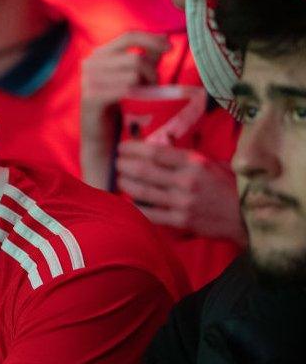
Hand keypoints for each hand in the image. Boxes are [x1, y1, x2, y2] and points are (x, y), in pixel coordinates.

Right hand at [81, 32, 168, 118]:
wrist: (99, 137)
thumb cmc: (117, 106)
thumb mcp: (133, 77)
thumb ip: (146, 57)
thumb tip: (164, 37)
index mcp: (98, 55)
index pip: (128, 37)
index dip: (152, 40)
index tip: (170, 48)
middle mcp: (90, 64)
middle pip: (135, 58)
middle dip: (152, 72)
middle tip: (155, 85)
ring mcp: (89, 81)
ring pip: (134, 74)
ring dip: (146, 85)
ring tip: (145, 95)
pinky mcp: (92, 98)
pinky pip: (127, 89)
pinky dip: (138, 94)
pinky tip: (137, 101)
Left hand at [116, 140, 244, 241]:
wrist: (247, 215)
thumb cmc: (229, 186)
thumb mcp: (212, 163)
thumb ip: (187, 156)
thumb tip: (163, 142)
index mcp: (194, 162)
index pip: (156, 152)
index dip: (133, 148)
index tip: (122, 147)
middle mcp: (186, 181)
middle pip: (143, 170)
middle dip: (124, 165)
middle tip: (116, 163)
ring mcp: (182, 202)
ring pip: (142, 191)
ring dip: (125, 184)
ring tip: (119, 179)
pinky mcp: (180, 221)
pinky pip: (149, 214)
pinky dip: (135, 207)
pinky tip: (128, 201)